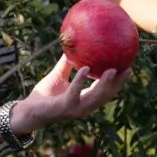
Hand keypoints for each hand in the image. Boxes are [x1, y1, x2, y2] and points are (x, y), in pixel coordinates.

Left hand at [9, 56, 130, 132]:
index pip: (106, 92)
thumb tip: (74, 46)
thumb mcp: (58, 76)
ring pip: (95, 97)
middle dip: (118, 84)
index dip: (118, 82)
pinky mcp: (64, 107)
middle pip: (106, 96)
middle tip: (128, 68)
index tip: (128, 68)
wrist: (28, 110)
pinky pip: (74, 92)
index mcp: (84, 100)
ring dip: (104, 83)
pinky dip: (81, 80)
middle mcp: (84, 107)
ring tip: (112, 69)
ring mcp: (75, 109)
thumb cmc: (43, 95)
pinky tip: (85, 68)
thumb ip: (67, 64)